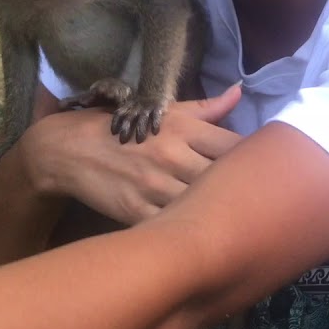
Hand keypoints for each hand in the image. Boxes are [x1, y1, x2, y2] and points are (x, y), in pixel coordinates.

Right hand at [21, 84, 242, 226]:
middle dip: (243, 191)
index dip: (255, 161)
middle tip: (259, 203)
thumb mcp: (164, 112)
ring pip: (202, 206)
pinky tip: (200, 236)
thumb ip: (207, 108)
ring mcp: (154, 186)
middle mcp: (172, 155)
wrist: (66, 149)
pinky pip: (172, 227)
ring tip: (235, 223)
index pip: (235, 146)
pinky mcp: (136, 212)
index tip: (262, 172)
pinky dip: (188, 232)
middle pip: (224, 178)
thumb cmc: (123, 127)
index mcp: (183, 128)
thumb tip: (240, 92)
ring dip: (219, 215)